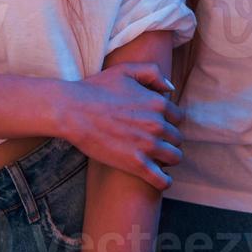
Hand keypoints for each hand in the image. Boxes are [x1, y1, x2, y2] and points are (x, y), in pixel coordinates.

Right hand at [55, 62, 183, 190]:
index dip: (168, 120)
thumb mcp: (125, 70)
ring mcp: (147, 146)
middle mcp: (157, 124)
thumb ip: (153, 73)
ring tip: (157, 158)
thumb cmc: (96, 89)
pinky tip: (159, 178)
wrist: (73, 110)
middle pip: (177, 138)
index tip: (157, 124)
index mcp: (157, 102)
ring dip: (168, 158)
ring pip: (175, 158)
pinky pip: (162, 180)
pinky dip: (164, 181)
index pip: (178, 117)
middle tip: (154, 141)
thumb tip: (170, 88)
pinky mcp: (136, 164)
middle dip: (168, 139)